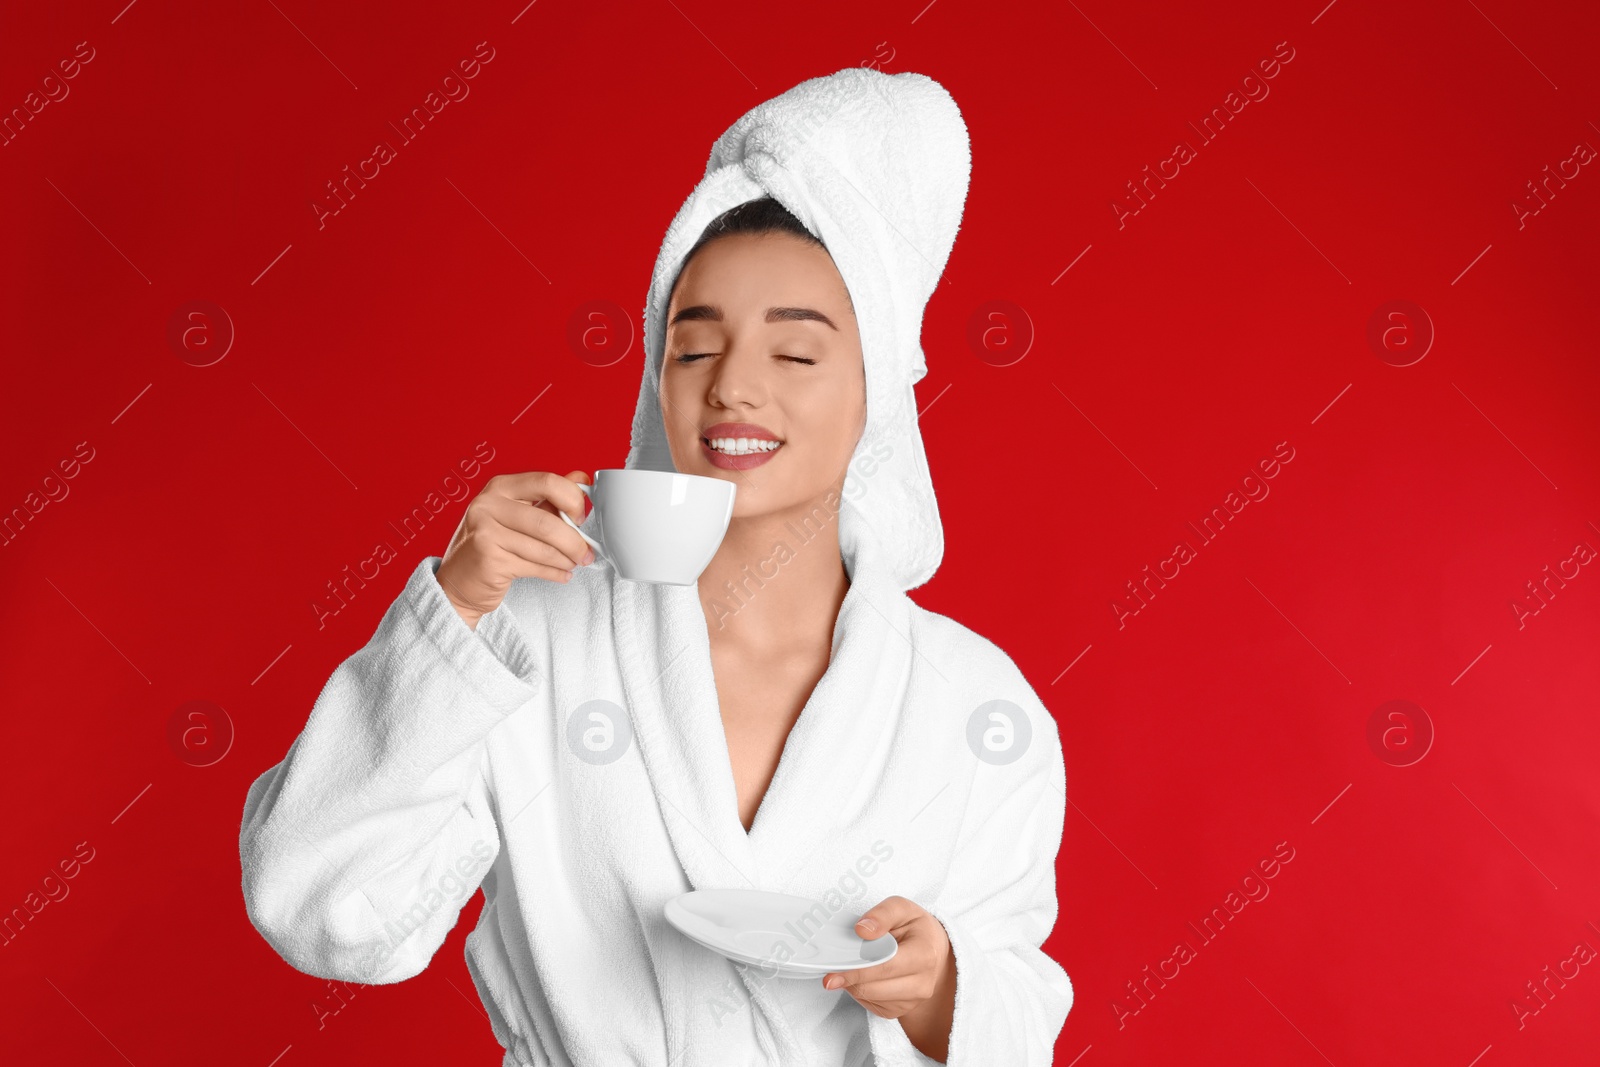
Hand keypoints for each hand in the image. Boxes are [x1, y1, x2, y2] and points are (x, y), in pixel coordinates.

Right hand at [435, 470, 594, 627]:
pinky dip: (555, 573)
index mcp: (500, 487)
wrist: (458, 581)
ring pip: (543, 548)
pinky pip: (535, 567)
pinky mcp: (488, 560)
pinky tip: (561, 574)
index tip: (581, 517)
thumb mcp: (517, 513)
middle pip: (547, 522)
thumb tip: (582, 478)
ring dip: (566, 560)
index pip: (547, 482)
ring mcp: (485, 532)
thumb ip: (549, 497)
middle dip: (574, 542)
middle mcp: (489, 505)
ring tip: (573, 564)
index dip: (573, 499)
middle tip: (586, 552)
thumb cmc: (491, 544)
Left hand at [822, 896, 956, 1060]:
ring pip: (867, 997)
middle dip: (849, 976)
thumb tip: (862, 930)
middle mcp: (921, 984)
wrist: (934, 952)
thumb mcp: (903, 909)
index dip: (856, 970)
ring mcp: (911, 1002)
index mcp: (924, 955)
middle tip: (833, 965)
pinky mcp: (898, 1011)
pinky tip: (865, 974)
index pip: (885, 967)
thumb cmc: (916, 928)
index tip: (831, 972)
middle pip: (872, 987)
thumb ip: (883, 914)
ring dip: (853, 982)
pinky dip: (859, 989)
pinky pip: (869, 1003)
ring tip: (855, 962)